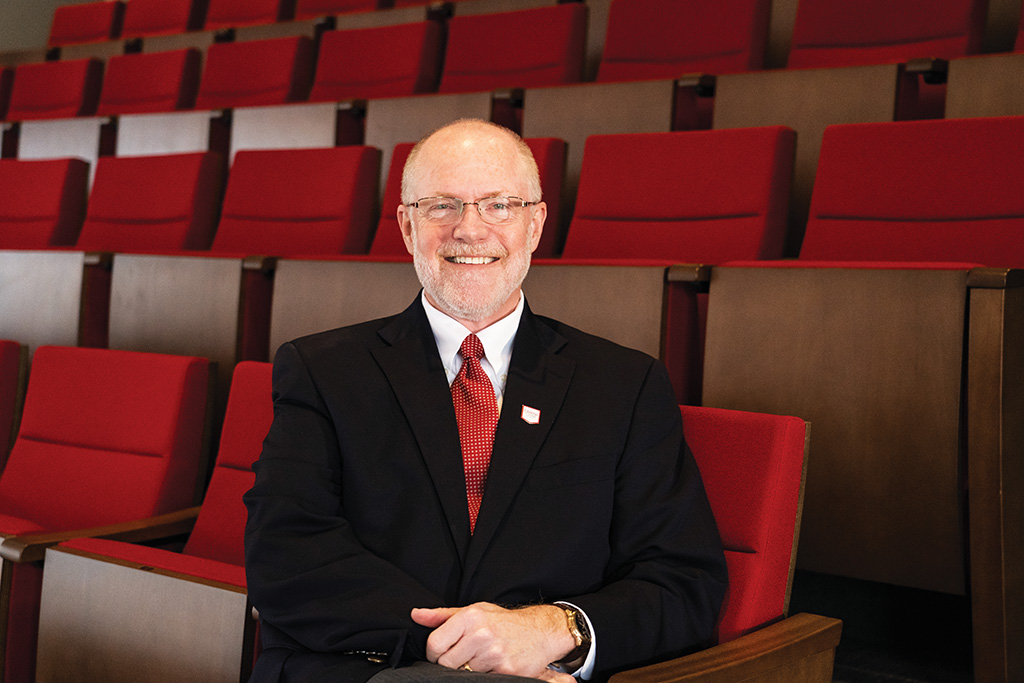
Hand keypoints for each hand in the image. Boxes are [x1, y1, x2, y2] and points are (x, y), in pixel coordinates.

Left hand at [411, 603, 576, 679]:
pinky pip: (482, 679)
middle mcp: (481, 633)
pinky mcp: (506, 670)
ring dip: (470, 670)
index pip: (435, 644)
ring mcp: (494, 653)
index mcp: (470, 617)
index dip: (434, 653)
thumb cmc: (503, 622)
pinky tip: (493, 665)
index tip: (442, 653)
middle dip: (451, 663)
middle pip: (446, 663)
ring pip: (464, 674)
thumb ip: (443, 616)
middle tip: (464, 657)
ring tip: (482, 658)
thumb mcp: (474, 611)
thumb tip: (416, 615)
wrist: (540, 631)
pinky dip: (485, 675)